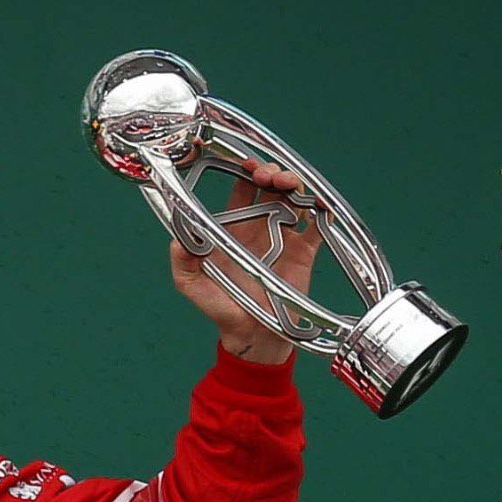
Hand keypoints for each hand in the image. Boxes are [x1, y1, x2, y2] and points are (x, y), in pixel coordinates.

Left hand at [170, 159, 323, 363]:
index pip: (242, 188)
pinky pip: (318, 226)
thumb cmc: (220, 307)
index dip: (245, 171)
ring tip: (289, 185)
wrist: (252, 335)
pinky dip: (323, 212)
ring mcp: (284, 236)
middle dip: (272, 172)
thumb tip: (178, 238)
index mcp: (234, 226)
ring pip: (295, 199)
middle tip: (269, 175)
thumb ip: (182, 261)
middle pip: (271, 186)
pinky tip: (320, 207)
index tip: (247, 165)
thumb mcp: (191, 285)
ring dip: (294, 185)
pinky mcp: (305, 251)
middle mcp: (260, 225)